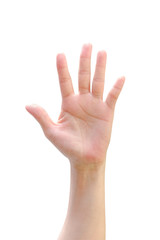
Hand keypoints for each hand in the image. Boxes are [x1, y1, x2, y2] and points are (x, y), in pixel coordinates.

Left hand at [25, 44, 124, 167]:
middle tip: (86, 44)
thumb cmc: (67, 146)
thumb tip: (27, 104)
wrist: (84, 159)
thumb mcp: (52, 131)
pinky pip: (112, 97)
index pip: (65, 82)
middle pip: (83, 77)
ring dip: (100, 68)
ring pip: (98, 82)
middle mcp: (82, 101)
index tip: (60, 54)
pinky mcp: (107, 112)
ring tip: (102, 52)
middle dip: (84, 61)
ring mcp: (95, 105)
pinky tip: (120, 77)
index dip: (62, 69)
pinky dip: (116, 88)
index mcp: (68, 103)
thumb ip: (42, 116)